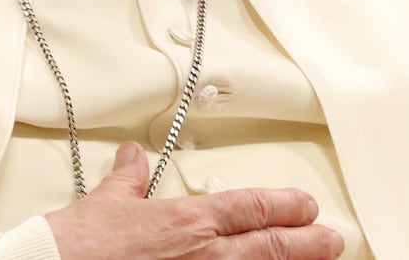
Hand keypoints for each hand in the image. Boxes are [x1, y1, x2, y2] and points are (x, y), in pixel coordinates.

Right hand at [44, 143, 344, 258]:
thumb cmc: (76, 249)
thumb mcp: (103, 204)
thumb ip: (126, 181)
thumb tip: (132, 158)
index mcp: (185, 222)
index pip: (249, 208)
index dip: (284, 206)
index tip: (305, 206)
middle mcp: (201, 255)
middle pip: (269, 246)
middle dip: (307, 242)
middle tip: (333, 240)